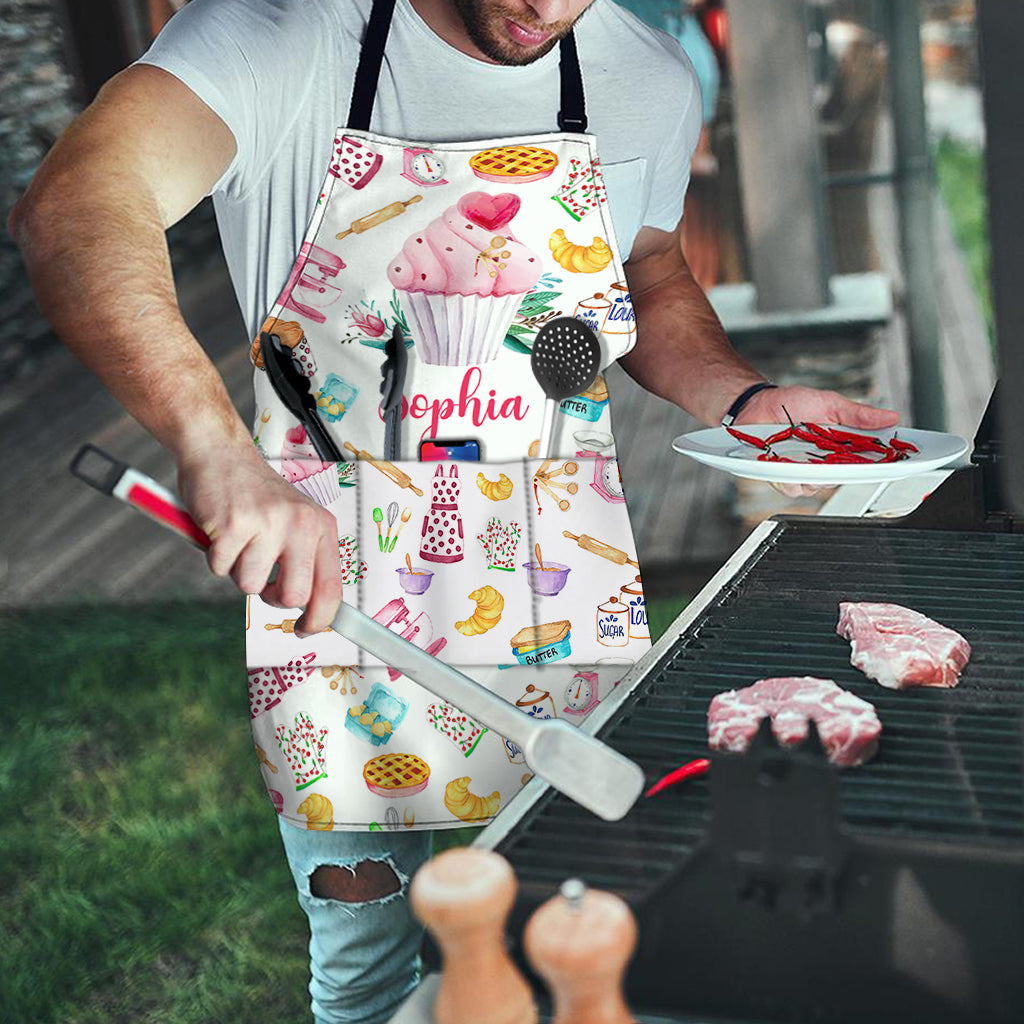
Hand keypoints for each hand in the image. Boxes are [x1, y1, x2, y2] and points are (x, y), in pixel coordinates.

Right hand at [177, 444, 341, 636]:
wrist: (220, 452)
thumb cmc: (255, 494)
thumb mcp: (295, 521)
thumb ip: (305, 560)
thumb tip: (313, 611)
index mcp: (321, 526)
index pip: (331, 587)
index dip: (321, 619)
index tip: (307, 630)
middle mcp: (300, 524)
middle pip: (293, 596)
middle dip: (272, 597)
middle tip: (262, 577)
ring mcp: (267, 523)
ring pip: (251, 586)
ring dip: (238, 571)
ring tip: (240, 541)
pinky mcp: (233, 525)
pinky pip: (220, 569)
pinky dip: (215, 557)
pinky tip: (221, 531)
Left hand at [736, 385, 898, 496]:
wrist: (758, 405)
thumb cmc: (792, 404)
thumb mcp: (830, 403)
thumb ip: (858, 415)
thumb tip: (891, 417)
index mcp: (842, 447)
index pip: (869, 462)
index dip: (884, 464)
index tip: (898, 461)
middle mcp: (826, 464)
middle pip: (846, 478)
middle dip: (847, 469)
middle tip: (843, 455)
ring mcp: (805, 473)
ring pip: (820, 486)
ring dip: (816, 472)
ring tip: (808, 452)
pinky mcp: (783, 479)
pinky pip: (794, 488)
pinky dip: (792, 476)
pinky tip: (787, 462)